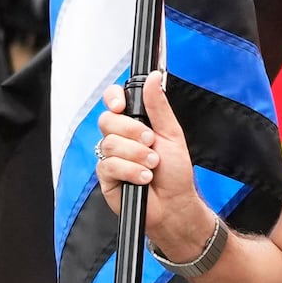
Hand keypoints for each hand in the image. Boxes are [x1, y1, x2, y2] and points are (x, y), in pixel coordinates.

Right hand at [95, 73, 215, 260]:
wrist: (174, 204)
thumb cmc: (175, 172)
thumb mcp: (171, 133)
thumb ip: (159, 106)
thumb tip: (154, 78)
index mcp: (134, 123)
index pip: (113, 100)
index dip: (113, 98)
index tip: (120, 105)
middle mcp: (120, 138)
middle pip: (108, 120)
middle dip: (132, 131)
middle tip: (151, 143)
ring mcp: (111, 157)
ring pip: (110, 144)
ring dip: (136, 155)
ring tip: (152, 166)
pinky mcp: (106, 177)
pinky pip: (109, 165)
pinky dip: (130, 171)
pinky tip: (143, 178)